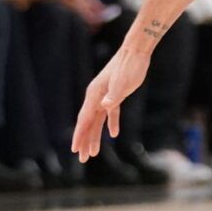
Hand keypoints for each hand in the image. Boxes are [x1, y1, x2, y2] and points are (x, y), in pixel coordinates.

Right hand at [73, 36, 153, 160]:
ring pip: (98, 120)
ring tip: (94, 153)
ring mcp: (105, 95)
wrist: (136, 51)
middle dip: (85, 141)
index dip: (80, 135)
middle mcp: (96, 96)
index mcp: (95, 94)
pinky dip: (111, 123)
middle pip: (88, 123)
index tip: (75, 150)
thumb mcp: (123, 81)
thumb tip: (105, 106)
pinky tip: (113, 134)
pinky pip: (110, 113)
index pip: (85, 119)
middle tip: (82, 159)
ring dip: (95, 136)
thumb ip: (114, 95)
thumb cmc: (129, 66)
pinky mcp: (115, 94)